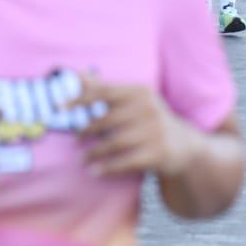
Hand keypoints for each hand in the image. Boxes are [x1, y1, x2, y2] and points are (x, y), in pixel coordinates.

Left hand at [73, 76, 194, 177]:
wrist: (185, 145)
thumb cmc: (150, 119)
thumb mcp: (133, 100)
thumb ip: (104, 88)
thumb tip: (76, 74)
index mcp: (140, 92)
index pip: (104, 92)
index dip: (80, 99)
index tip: (60, 107)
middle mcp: (149, 109)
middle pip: (106, 119)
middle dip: (86, 130)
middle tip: (75, 139)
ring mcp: (154, 132)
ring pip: (114, 142)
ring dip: (94, 152)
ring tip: (82, 158)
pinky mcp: (157, 154)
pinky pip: (125, 162)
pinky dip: (107, 167)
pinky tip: (94, 171)